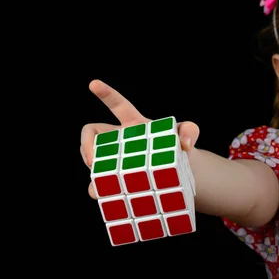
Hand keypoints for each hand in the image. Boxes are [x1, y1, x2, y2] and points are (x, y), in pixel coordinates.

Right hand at [80, 79, 199, 198]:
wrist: (179, 174)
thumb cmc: (178, 149)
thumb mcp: (188, 134)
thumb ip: (191, 130)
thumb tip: (186, 142)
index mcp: (133, 124)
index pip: (117, 104)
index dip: (106, 93)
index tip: (93, 84)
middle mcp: (118, 140)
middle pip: (91, 135)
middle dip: (86, 146)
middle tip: (93, 160)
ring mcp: (114, 160)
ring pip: (91, 161)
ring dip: (92, 169)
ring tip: (99, 179)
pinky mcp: (115, 180)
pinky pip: (98, 185)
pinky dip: (97, 190)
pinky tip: (101, 194)